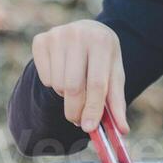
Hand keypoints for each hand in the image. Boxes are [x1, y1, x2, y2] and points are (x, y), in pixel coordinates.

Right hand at [32, 19, 127, 133]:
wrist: (87, 32)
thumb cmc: (103, 59)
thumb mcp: (114, 75)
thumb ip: (117, 102)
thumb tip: (122, 130)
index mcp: (102, 41)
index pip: (96, 83)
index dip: (92, 109)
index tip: (89, 128)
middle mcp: (78, 34)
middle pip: (73, 87)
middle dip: (75, 110)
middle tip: (78, 121)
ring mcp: (57, 35)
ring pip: (58, 85)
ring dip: (66, 96)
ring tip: (76, 86)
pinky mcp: (40, 41)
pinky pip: (45, 78)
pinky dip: (54, 85)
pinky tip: (63, 73)